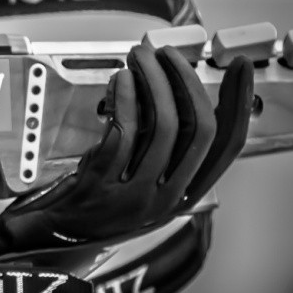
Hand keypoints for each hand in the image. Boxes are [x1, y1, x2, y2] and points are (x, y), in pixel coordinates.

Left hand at [0, 44, 253, 261]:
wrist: (52, 239)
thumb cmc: (98, 204)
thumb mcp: (144, 184)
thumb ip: (165, 150)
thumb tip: (179, 91)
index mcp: (185, 197)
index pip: (228, 147)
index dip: (239, 104)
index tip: (240, 68)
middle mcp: (168, 200)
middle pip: (201, 130)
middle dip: (189, 82)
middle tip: (171, 54)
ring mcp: (137, 196)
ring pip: (166, 126)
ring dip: (155, 81)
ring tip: (142, 57)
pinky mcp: (104, 186)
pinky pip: (125, 131)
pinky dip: (126, 98)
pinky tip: (121, 79)